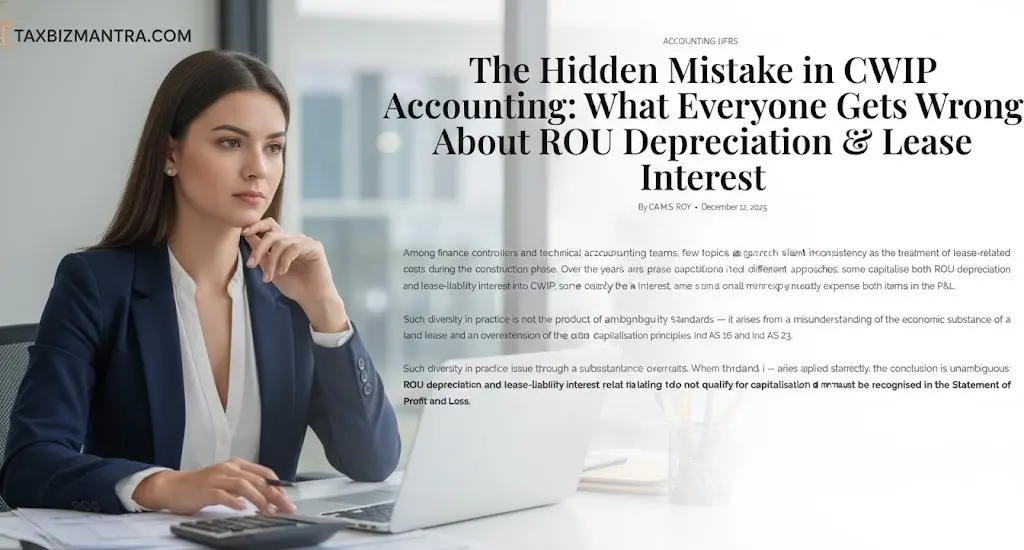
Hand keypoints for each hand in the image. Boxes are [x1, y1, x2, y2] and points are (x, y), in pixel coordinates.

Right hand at [132, 458, 296, 514]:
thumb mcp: (228, 482)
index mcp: (237, 465)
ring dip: (258, 498)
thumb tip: (268, 497)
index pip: (264, 473)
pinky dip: (234, 501)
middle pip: (258, 480)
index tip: (287, 499)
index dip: (278, 486)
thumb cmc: (202, 486)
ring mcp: (217, 478)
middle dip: (274, 494)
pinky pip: (222, 495)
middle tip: (285, 507)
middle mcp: (229, 468)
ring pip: (243, 485)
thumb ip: (246, 486)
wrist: (172, 486)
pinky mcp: (206, 490)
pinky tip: (242, 508)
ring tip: (268, 510)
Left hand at [241, 218, 347, 329]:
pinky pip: (294, 248)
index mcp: (285, 243)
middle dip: (259, 249)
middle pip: (272, 235)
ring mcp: (305, 242)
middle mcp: (295, 239)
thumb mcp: (270, 269)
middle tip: (251, 265)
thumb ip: (261, 253)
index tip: (244, 233)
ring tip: (269, 277)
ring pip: (281, 243)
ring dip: (272, 261)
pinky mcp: (315, 247)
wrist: (311, 299)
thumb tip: (247, 235)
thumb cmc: (294, 286)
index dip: (257, 226)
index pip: (270, 226)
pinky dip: (284, 261)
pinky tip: (283, 272)